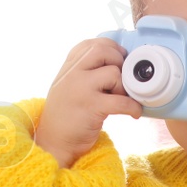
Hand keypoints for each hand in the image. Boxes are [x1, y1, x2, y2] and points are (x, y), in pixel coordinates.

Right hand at [34, 38, 143, 167]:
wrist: (53, 142)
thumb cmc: (65, 115)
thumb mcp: (67, 86)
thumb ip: (83, 71)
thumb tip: (115, 62)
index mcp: (68, 67)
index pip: (91, 44)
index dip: (110, 48)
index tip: (119, 58)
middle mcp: (73, 74)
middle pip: (103, 51)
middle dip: (119, 61)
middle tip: (122, 78)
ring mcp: (81, 89)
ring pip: (114, 73)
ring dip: (124, 86)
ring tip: (121, 98)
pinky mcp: (91, 107)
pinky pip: (121, 100)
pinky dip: (133, 106)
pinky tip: (133, 112)